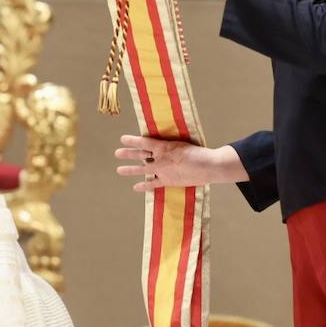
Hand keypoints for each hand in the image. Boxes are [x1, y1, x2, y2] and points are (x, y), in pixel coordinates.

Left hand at [114, 134, 249, 191]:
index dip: (132, 140)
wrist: (208, 166)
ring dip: (130, 169)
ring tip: (119, 170)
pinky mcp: (168, 181)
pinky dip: (144, 186)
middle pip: (140, 154)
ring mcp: (163, 170)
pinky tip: (135, 187)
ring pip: (142, 169)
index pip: (144, 142)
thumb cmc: (198, 152)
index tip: (122, 139)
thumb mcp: (181, 144)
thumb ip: (169, 146)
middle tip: (117, 153)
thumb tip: (159, 147)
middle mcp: (160, 158)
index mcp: (164, 146)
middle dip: (127, 153)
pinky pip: (153, 184)